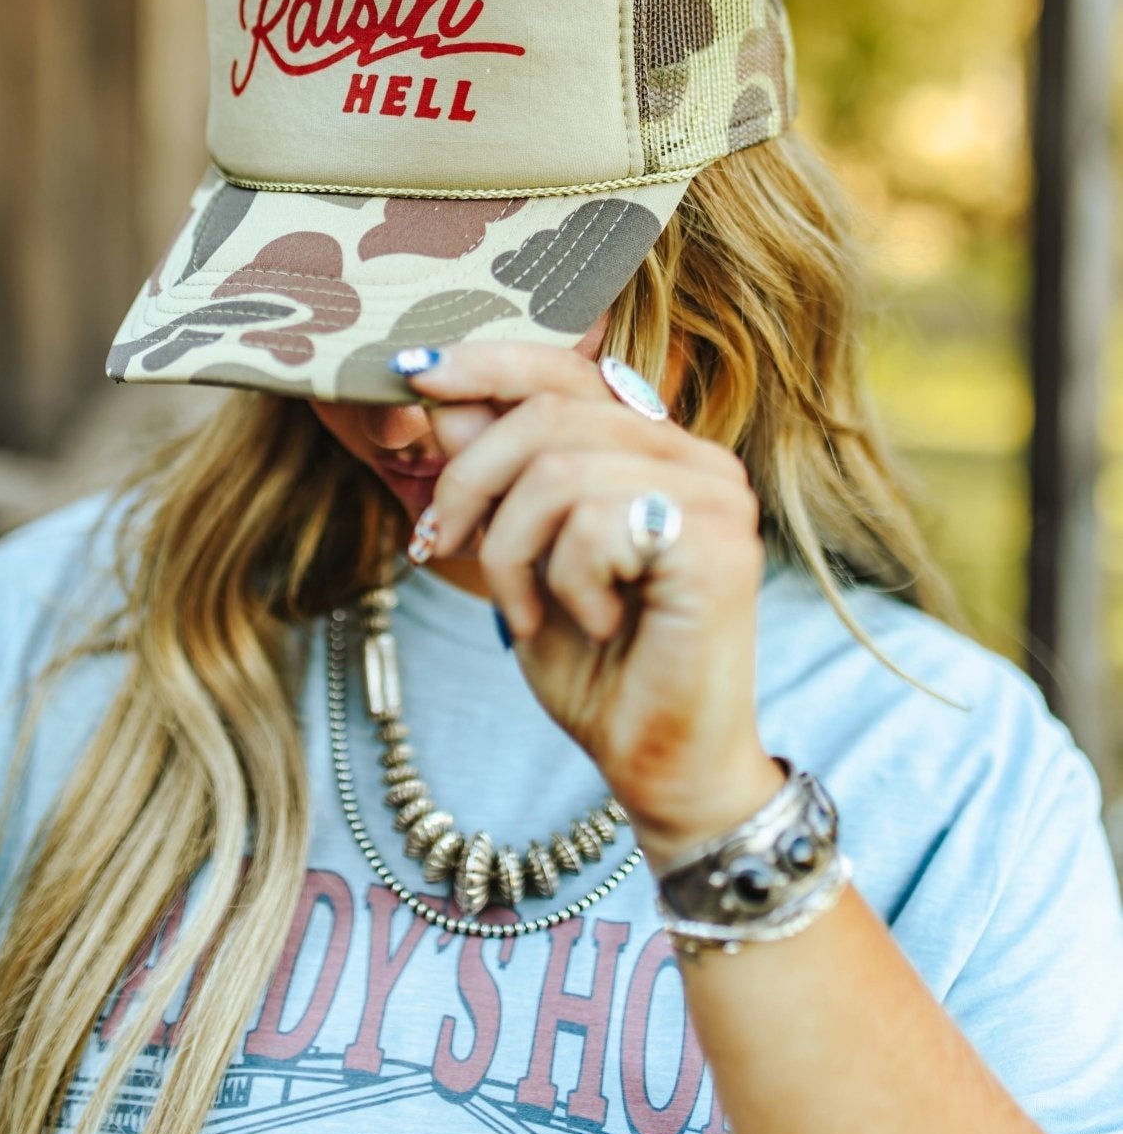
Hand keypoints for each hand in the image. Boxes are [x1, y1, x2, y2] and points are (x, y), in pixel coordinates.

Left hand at [403, 343, 780, 862]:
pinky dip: (562, 581)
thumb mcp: (523, 558)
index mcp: (657, 450)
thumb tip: (443, 394)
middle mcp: (697, 459)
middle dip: (471, 482)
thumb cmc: (600, 668)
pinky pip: (591, 524)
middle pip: (547, 415)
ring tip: (527, 608)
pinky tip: (592, 623)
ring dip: (512, 549)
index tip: (414, 375)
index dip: (487, 365)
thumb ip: (496, 475)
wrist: (661, 768)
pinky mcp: (718, 545)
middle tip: (441, 547)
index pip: (566, 372)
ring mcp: (716, 497)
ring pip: (557, 469)